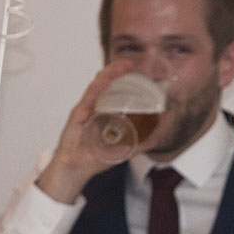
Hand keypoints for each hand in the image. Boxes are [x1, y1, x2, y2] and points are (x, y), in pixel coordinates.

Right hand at [36, 60, 133, 203]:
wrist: (75, 170)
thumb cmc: (93, 159)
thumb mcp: (122, 150)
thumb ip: (138, 144)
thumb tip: (157, 138)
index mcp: (102, 113)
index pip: (112, 91)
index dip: (122, 79)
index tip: (135, 71)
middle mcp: (93, 108)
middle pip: (105, 84)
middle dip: (117, 71)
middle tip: (130, 64)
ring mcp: (85, 109)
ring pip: (97, 85)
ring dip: (110, 73)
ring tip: (122, 65)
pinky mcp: (77, 115)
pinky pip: (89, 97)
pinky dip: (97, 87)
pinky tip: (105, 79)